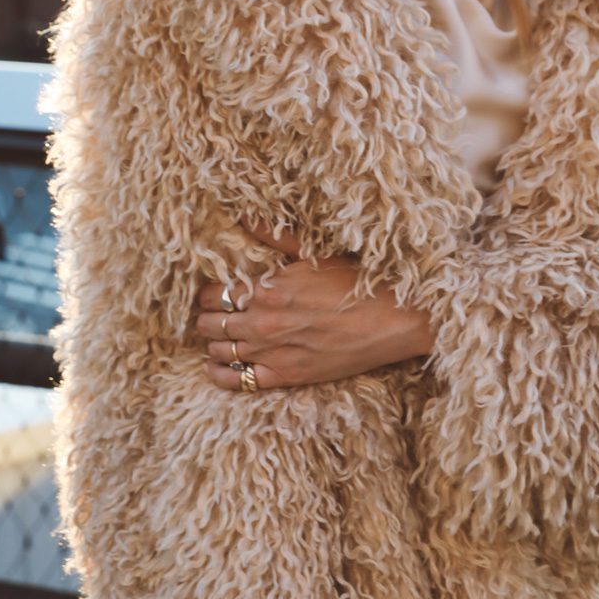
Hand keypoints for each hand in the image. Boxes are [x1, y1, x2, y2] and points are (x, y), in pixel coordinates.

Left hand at [194, 217, 433, 390]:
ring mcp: (272, 351)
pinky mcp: (286, 376)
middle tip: (210, 315)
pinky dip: (219, 375)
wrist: (392, 320)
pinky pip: (237, 381)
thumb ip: (274, 237)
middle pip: (211, 322)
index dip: (207, 294)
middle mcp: (262, 321)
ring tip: (216, 337)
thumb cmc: (355, 282)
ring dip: (212, 343)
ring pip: (219, 350)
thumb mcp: (313, 253)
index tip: (211, 293)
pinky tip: (215, 367)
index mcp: (266, 288)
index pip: (213, 293)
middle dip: (206, 318)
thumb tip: (243, 217)